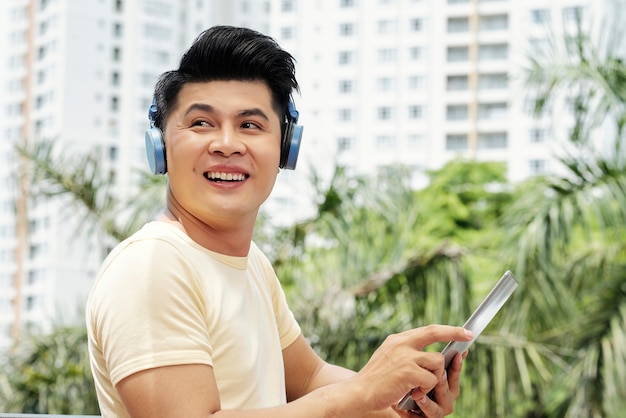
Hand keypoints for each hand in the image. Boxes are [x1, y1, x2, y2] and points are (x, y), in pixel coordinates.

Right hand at [351, 325, 471, 412]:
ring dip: (434, 376)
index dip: (447, 330)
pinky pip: (431, 379)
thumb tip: (431, 352)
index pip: (428, 329)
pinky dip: (426, 389)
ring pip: (437, 361)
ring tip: (419, 385)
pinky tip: (414, 392)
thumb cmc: (375, 379)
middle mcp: (402, 343)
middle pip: (435, 332)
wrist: (359, 392)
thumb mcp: (389, 357)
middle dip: (454, 333)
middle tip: (469, 337)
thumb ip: (406, 351)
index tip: (463, 331)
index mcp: (398, 340)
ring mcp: (405, 356)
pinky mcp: (408, 371)